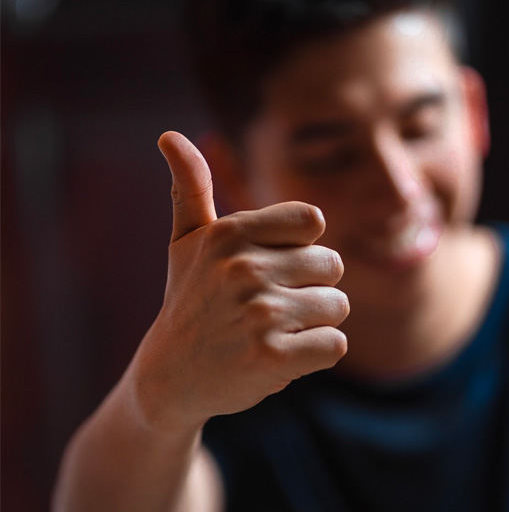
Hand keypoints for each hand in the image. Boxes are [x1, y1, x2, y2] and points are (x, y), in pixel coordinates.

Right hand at [135, 131, 348, 429]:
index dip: (301, 249)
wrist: (171, 376)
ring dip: (314, 324)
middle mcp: (243, 267)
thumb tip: (169, 134)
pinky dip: (317, 354)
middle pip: (332, 265)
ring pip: (337, 306)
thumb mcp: (185, 242)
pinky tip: (282, 356)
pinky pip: (335, 345)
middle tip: (269, 308)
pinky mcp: (272, 358)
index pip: (313, 222)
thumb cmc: (189, 301)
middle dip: (311, 289)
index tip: (271, 268)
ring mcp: (258, 314)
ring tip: (273, 332)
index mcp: (230, 233)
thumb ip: (190, 187)